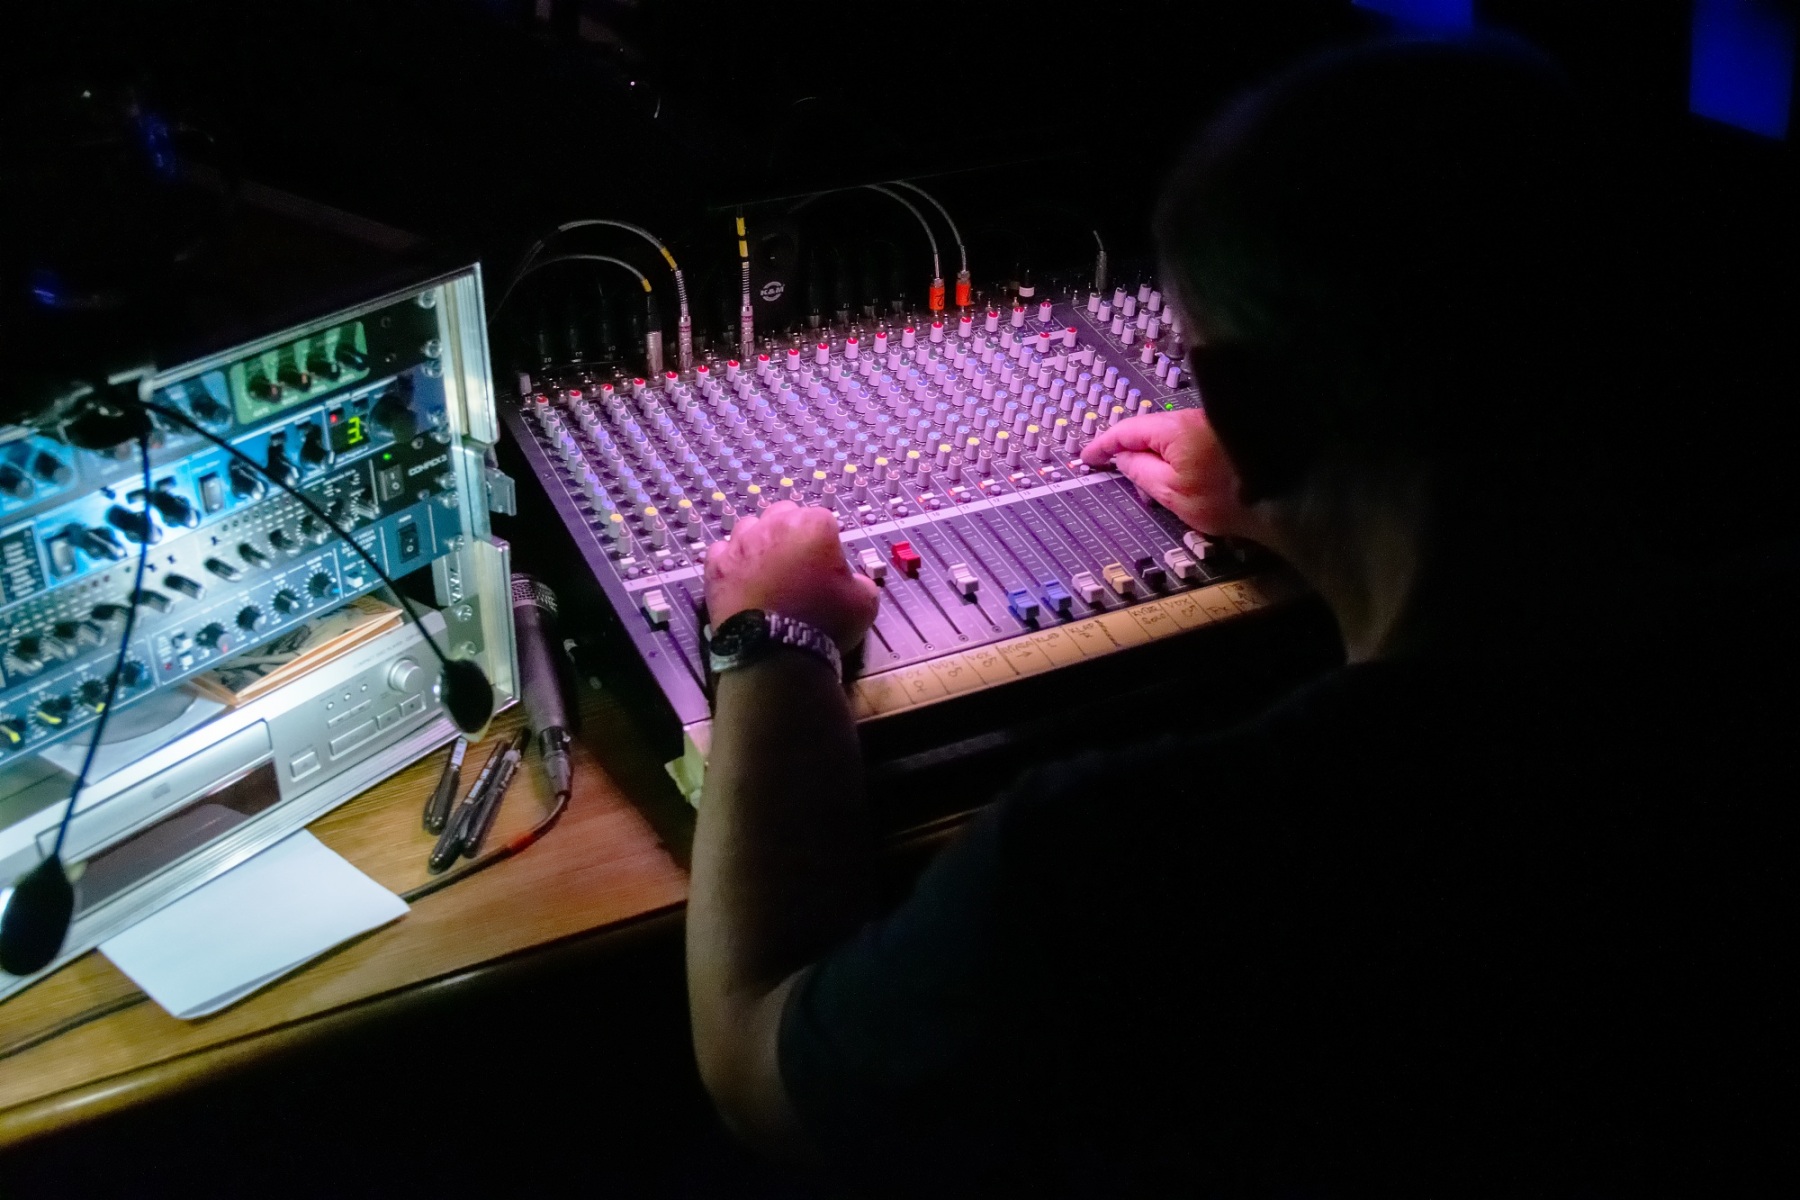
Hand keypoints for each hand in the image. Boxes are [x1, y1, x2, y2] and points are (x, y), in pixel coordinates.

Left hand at [705, 501, 880, 650]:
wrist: (776, 655)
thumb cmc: (823, 624)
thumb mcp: (864, 603)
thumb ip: (860, 581)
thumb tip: (855, 583)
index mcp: (813, 525)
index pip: (824, 518)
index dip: (827, 541)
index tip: (828, 562)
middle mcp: (774, 525)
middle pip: (785, 514)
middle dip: (792, 531)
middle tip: (799, 562)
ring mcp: (740, 544)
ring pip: (750, 527)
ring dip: (760, 541)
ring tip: (768, 568)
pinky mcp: (716, 566)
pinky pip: (723, 551)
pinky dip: (732, 561)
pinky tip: (742, 578)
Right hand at [1080, 408, 1260, 538]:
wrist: (1279, 497)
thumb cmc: (1225, 499)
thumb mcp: (1171, 492)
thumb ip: (1140, 471)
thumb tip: (1121, 458)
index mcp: (1173, 429)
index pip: (1126, 430)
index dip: (1103, 444)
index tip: (1087, 457)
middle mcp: (1190, 418)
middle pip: (1147, 429)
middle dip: (1126, 448)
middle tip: (1109, 469)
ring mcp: (1207, 423)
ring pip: (1166, 434)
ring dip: (1150, 452)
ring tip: (1142, 478)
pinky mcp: (1221, 433)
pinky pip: (1184, 439)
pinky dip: (1170, 452)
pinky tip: (1171, 472)